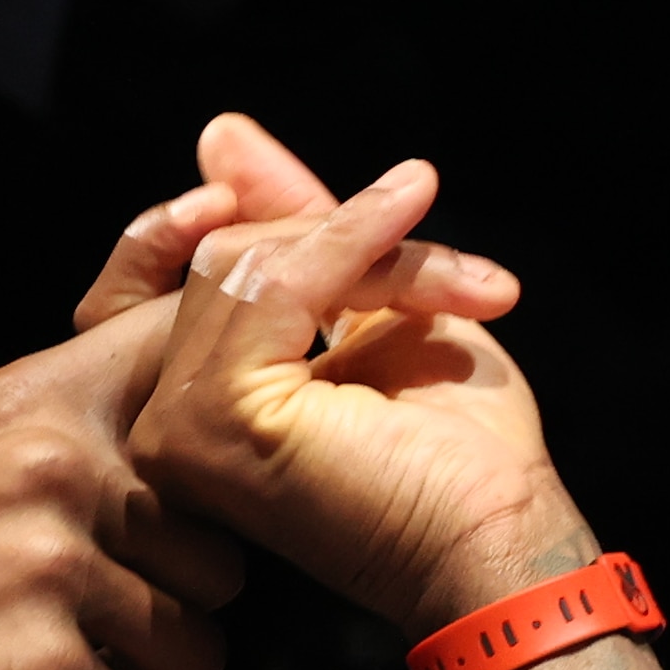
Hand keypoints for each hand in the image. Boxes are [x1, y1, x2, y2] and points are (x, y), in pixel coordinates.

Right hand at [0, 298, 242, 669]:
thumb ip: (63, 430)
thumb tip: (188, 420)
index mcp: (29, 402)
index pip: (195, 350)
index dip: (237, 400)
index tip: (231, 446)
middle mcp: (49, 468)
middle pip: (225, 555)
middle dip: (160, 609)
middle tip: (46, 625)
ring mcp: (45, 570)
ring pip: (200, 653)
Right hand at [133, 162, 591, 634]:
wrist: (506, 537)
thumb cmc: (463, 452)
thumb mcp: (377, 302)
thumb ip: (302, 224)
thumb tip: (220, 131)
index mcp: (193, 406)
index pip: (199, 266)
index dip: (276, 213)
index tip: (391, 192)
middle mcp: (163, 426)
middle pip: (227, 256)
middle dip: (353, 236)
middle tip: (464, 278)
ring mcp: (175, 431)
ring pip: (252, 262)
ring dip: (379, 254)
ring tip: (468, 294)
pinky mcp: (213, 420)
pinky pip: (271, 283)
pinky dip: (361, 250)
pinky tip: (437, 263)